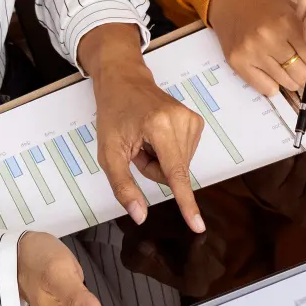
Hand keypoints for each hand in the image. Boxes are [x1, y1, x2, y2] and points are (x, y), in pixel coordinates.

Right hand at [17, 231, 102, 305]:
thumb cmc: (36, 260)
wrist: (19, 250)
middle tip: (86, 282)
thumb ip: (76, 299)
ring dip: (94, 298)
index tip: (92, 292)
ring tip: (84, 279)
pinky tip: (83, 281)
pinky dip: (89, 295)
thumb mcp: (59, 273)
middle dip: (99, 304)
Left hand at [78, 24, 205, 232]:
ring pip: (180, 166)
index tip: (198, 225)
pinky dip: (168, 152)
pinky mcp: (196, 121)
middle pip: (174, 172)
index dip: (185, 203)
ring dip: (161, 161)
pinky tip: (156, 137)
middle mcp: (181, 121)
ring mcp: (191, 119)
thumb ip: (122, 185)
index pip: (175, 173)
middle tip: (136, 148)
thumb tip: (140, 216)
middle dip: (154, 169)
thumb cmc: (113, 113)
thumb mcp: (108, 152)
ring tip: (145, 139)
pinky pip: (184, 155)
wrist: (124, 80)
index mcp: (159, 126)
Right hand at [207, 0, 305, 98]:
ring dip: (294, 80)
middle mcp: (268, 37)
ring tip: (290, 66)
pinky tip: (273, 70)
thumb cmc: (263, 3)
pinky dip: (275, 85)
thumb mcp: (294, 12)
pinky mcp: (237, 62)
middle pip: (303, 74)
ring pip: (287, 83)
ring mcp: (251, 51)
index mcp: (285, 21)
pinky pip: (267, 89)